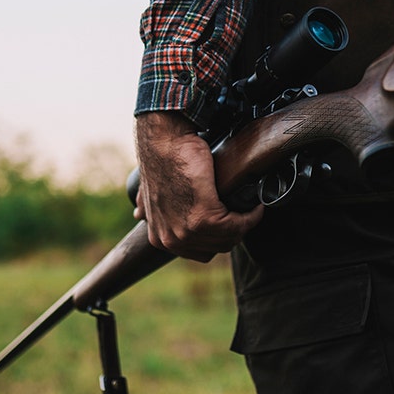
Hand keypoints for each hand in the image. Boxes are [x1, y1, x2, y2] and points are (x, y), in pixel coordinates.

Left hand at [134, 111, 262, 261]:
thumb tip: (138, 214)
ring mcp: (187, 230)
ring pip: (230, 238)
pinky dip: (250, 216)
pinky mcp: (204, 215)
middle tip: (245, 214)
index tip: (231, 221)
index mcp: (160, 238)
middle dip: (234, 232)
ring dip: (245, 224)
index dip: (219, 238)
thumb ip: (148, 208)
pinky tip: (254, 206)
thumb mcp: (149, 192)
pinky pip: (237, 225)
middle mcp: (171, 240)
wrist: (165, 141)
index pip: (201, 252)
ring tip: (251, 210)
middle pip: (217, 247)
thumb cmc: (164, 160)